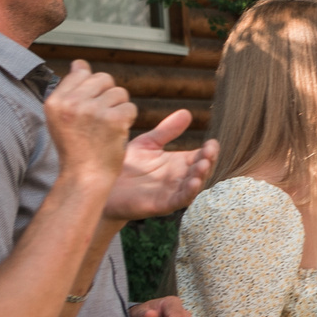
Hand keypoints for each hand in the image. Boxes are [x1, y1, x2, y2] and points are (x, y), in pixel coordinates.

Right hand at [42, 61, 135, 184]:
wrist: (85, 177)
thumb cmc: (76, 148)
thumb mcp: (62, 117)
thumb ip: (70, 89)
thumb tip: (80, 63)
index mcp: (55, 100)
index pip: (81, 73)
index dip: (92, 90)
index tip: (89, 110)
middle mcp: (72, 103)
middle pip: (103, 78)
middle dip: (108, 96)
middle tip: (101, 119)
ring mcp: (92, 110)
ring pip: (119, 92)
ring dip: (119, 109)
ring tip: (107, 128)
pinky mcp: (113, 119)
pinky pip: (130, 107)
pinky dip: (128, 119)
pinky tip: (116, 133)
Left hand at [102, 109, 217, 221]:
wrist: (104, 184)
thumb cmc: (126, 164)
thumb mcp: (148, 143)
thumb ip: (166, 130)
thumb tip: (187, 112)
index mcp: (178, 162)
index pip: (201, 155)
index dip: (209, 150)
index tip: (212, 143)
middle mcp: (179, 177)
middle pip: (202, 170)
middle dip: (209, 161)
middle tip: (209, 152)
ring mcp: (172, 191)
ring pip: (194, 185)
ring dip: (201, 176)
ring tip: (203, 165)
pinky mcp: (162, 204)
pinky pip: (180, 200)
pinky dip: (189, 193)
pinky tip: (192, 183)